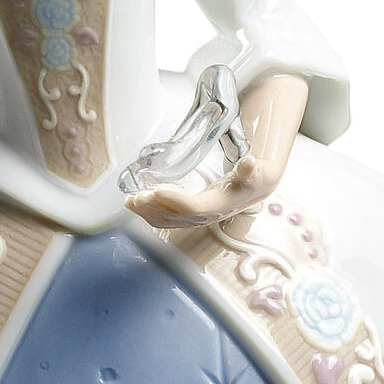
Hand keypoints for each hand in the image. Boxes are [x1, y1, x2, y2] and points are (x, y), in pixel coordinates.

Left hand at [126, 154, 276, 231]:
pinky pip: (164, 219)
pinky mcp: (187, 215)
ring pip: (165, 220)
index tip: (159, 189)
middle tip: (137, 195)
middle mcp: (204, 216)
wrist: (253, 188)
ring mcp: (194, 218)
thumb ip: (251, 169)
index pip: (194, 207)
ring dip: (146, 212)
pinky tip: (136, 204)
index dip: (176, 200)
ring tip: (129, 201)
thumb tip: (250, 162)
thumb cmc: (251, 178)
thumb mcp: (255, 172)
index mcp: (218, 205)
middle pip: (175, 216)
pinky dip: (148, 213)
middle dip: (154, 206)